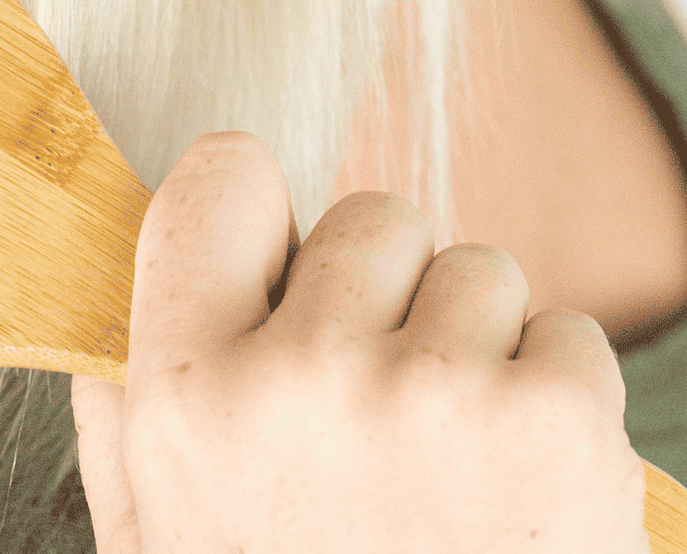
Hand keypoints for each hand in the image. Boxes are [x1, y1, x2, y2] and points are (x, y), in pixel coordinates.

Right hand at [70, 130, 646, 553]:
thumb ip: (130, 422)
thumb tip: (115, 299)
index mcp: (187, 399)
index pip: (221, 176)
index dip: (259, 221)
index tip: (280, 274)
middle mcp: (304, 376)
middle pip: (372, 217)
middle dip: (390, 302)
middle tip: (387, 436)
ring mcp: (436, 393)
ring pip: (482, 272)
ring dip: (481, 357)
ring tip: (459, 490)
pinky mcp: (558, 422)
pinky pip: (570, 336)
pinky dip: (562, 410)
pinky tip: (526, 509)